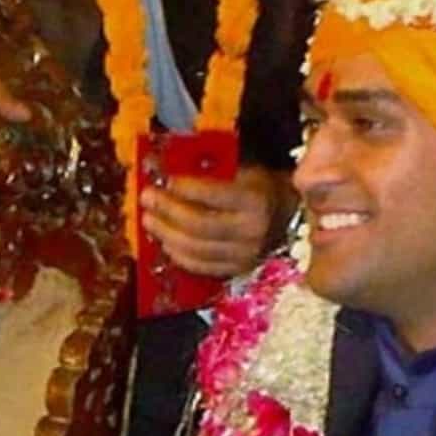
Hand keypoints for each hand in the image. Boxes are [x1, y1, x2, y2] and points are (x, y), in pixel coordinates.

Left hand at [140, 165, 296, 277]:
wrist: (287, 214)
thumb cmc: (258, 187)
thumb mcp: (241, 170)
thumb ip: (209, 170)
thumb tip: (166, 166)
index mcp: (255, 200)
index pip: (214, 195)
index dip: (186, 189)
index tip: (166, 180)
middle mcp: (252, 231)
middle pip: (200, 225)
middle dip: (168, 211)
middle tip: (148, 198)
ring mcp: (245, 255)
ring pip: (197, 249)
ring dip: (167, 234)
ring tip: (150, 219)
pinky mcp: (238, 270)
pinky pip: (202, 266)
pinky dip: (178, 255)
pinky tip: (165, 241)